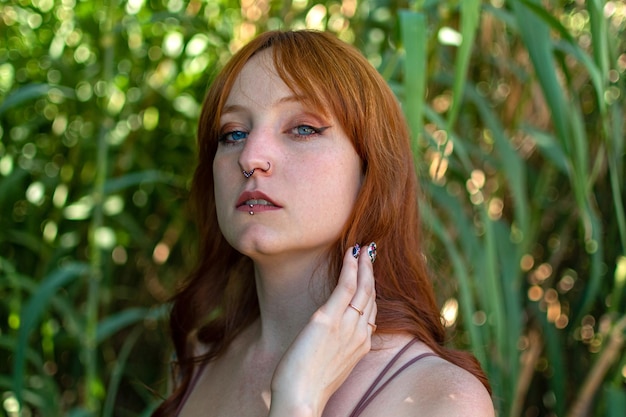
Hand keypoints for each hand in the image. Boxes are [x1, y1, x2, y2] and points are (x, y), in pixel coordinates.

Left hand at [269, 243, 377, 416]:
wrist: (301, 398)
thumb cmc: (309, 386)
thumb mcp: (331, 364)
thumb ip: (337, 347)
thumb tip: (332, 335)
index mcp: (361, 344)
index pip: (371, 310)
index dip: (370, 290)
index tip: (368, 276)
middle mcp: (360, 333)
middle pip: (371, 296)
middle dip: (370, 272)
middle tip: (370, 253)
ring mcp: (347, 325)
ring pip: (362, 287)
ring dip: (363, 265)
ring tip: (363, 248)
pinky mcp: (329, 319)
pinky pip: (345, 286)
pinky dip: (350, 268)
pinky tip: (351, 254)